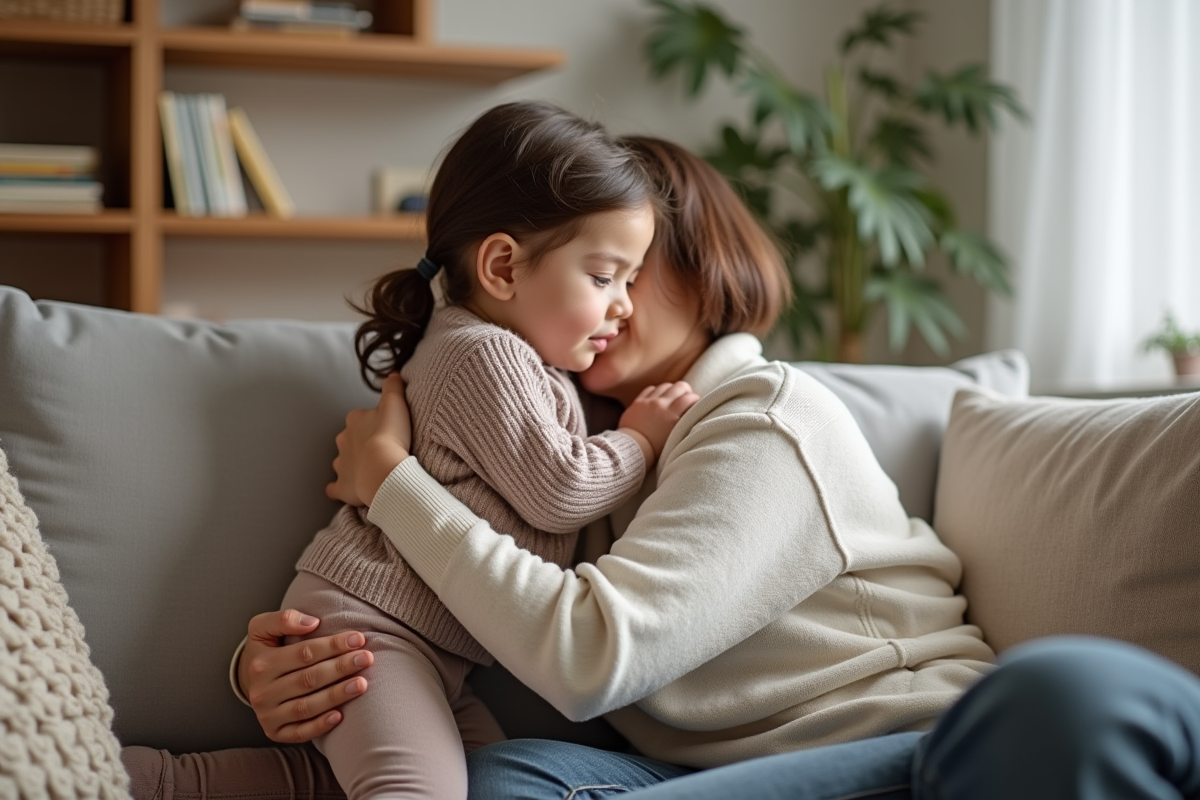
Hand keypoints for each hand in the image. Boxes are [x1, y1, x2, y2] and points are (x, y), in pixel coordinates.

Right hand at [239, 609, 374, 742]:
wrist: (249, 680)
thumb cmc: (266, 650)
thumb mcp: (263, 627)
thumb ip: (284, 619)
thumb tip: (312, 622)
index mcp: (261, 664)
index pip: (304, 654)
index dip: (333, 645)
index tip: (358, 639)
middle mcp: (262, 692)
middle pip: (308, 679)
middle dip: (341, 668)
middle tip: (366, 658)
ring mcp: (267, 715)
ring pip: (306, 707)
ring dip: (336, 695)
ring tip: (362, 683)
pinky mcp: (274, 732)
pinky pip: (300, 733)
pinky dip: (320, 726)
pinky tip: (340, 715)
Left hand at [327, 373, 413, 506]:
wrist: (383, 468)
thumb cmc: (391, 435)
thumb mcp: (395, 402)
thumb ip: (393, 386)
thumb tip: (393, 374)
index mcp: (355, 420)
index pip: (361, 418)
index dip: (374, 423)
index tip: (386, 429)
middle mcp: (344, 440)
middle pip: (350, 439)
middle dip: (361, 443)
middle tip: (380, 449)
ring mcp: (342, 464)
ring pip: (342, 461)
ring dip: (352, 464)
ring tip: (368, 469)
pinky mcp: (343, 486)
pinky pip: (335, 488)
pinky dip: (338, 488)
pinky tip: (343, 490)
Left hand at [617, 381, 700, 456]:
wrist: (633, 448)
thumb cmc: (655, 448)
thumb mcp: (674, 435)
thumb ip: (682, 421)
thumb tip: (690, 411)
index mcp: (672, 415)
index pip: (689, 398)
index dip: (696, 399)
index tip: (696, 402)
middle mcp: (661, 405)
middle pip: (679, 386)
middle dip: (686, 390)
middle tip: (686, 396)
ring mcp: (649, 402)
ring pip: (665, 386)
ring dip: (671, 389)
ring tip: (672, 397)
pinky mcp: (638, 402)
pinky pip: (650, 389)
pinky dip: (657, 391)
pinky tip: (658, 397)